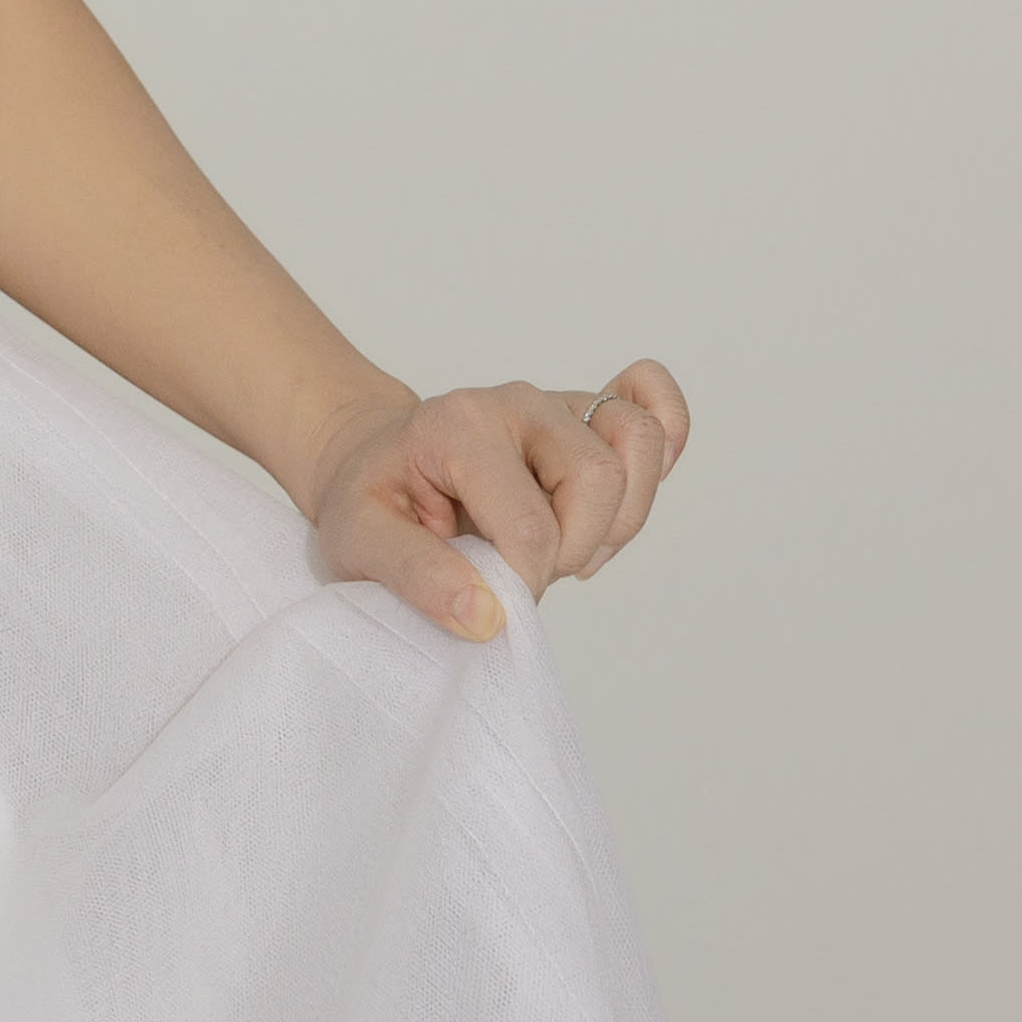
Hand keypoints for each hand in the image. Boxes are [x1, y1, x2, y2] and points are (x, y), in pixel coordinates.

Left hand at [297, 363, 693, 637]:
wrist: (371, 463)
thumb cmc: (369, 501)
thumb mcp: (357, 540)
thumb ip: (416, 576)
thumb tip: (489, 618)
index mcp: (457, 426)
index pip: (530, 524)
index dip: (522, 581)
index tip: (487, 596)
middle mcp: (516, 403)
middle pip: (599, 479)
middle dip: (575, 548)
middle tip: (524, 566)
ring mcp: (558, 406)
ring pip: (639, 451)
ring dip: (616, 519)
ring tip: (560, 541)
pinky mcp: (587, 421)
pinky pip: (655, 416)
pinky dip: (664, 450)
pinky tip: (630, 485)